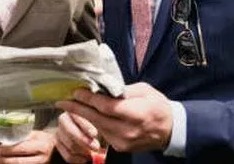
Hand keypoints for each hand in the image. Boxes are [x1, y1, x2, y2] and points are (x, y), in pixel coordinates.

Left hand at [0, 130, 54, 163]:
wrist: (58, 151)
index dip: (7, 150)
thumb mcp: (37, 135)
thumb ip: (24, 136)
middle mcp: (41, 158)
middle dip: (4, 160)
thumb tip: (7, 138)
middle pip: (18, 162)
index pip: (20, 149)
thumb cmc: (47, 141)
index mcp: (41, 146)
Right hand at [55, 112, 100, 162]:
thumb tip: (98, 132)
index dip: (86, 126)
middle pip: (70, 132)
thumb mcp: (98, 121)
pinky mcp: (58, 145)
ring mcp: (59, 132)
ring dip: (84, 151)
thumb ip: (99, 124)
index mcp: (74, 109)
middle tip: (96, 147)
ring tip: (93, 151)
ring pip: (70, 145)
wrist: (89, 134)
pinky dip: (79, 159)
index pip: (77, 117)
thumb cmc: (96, 125)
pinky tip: (86, 157)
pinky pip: (68, 156)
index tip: (95, 134)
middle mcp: (63, 119)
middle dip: (84, 141)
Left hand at [56, 83, 172, 152]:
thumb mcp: (144, 91)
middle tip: (62, 101)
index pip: (106, 107)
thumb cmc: (158, 106)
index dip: (89, 99)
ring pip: (97, 126)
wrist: (171, 130)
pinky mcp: (120, 147)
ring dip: (84, 116)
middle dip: (78, 109)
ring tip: (72, 104)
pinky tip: (89, 114)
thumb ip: (122, 90)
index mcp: (136, 114)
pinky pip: (103, 133)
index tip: (76, 91)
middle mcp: (128, 130)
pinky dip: (94, 123)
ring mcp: (123, 141)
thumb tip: (102, 86)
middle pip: (97, 118)